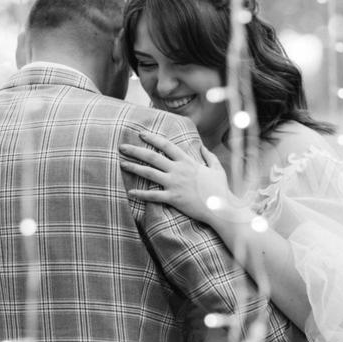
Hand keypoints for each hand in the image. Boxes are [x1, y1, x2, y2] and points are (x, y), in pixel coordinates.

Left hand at [120, 130, 241, 224]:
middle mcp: (178, 170)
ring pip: (149, 173)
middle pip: (152, 156)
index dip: (152, 138)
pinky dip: (141, 195)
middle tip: (122, 147)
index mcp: (187, 161)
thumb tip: (202, 146)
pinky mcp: (173, 198)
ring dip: (133, 167)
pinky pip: (153, 195)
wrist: (221, 207)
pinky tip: (130, 193)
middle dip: (135, 150)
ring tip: (121, 164)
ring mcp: (175, 184)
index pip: (166, 145)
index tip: (141, 134)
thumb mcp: (217, 168)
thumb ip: (208, 156)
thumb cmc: (220, 189)